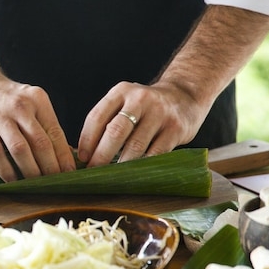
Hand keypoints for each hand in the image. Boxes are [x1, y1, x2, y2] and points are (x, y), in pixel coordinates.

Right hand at [0, 77, 76, 181]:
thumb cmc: (5, 99)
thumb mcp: (29, 103)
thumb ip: (43, 125)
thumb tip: (64, 155)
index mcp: (38, 100)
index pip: (56, 133)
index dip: (64, 157)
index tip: (69, 174)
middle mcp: (20, 107)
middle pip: (41, 143)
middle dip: (50, 168)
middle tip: (54, 184)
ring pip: (20, 149)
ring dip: (30, 171)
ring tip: (35, 184)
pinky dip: (6, 170)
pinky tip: (11, 180)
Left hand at [76, 80, 203, 166]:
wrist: (185, 95)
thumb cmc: (146, 107)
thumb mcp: (125, 103)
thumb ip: (107, 121)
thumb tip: (85, 153)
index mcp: (121, 92)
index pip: (97, 117)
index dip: (87, 140)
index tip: (82, 158)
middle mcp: (140, 99)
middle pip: (115, 131)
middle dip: (101, 155)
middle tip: (94, 171)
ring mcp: (160, 113)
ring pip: (135, 145)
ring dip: (121, 164)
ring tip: (112, 176)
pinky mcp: (176, 128)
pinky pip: (156, 153)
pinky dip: (143, 166)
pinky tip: (135, 174)